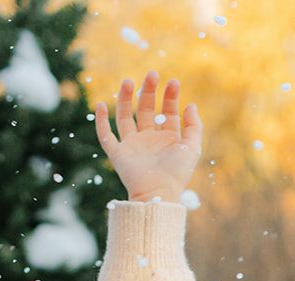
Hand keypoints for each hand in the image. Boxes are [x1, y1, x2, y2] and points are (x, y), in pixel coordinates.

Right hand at [95, 73, 202, 204]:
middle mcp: (149, 141)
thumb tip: (191, 105)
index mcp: (167, 140)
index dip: (170, 97)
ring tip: (128, 81)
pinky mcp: (118, 154)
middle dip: (149, 92)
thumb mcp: (192, 148)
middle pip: (146, 110)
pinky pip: (106, 135)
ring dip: (125, 99)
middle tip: (152, 74)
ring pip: (125, 117)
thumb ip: (195, 126)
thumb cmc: (177, 174)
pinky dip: (100, 121)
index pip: (168, 113)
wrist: (159, 193)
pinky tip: (99, 105)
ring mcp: (132, 146)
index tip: (173, 82)